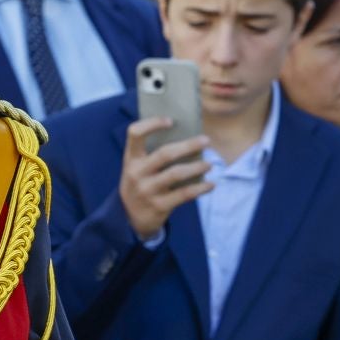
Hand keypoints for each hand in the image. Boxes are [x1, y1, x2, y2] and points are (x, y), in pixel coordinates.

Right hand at [117, 118, 211, 239]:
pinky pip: (184, 194)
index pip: (135, 133)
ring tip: (209, 164)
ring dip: (197, 167)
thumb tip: (188, 136)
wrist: (129, 219)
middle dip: (189, 145)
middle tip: (206, 140)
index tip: (171, 121)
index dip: (152, 124)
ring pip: (177, 174)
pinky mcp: (159, 206)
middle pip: (165, 154)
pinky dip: (201, 188)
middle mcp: (137, 173)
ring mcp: (147, 191)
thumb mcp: (138, 168)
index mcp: (131, 159)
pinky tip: (210, 184)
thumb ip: (153, 154)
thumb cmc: (141, 184)